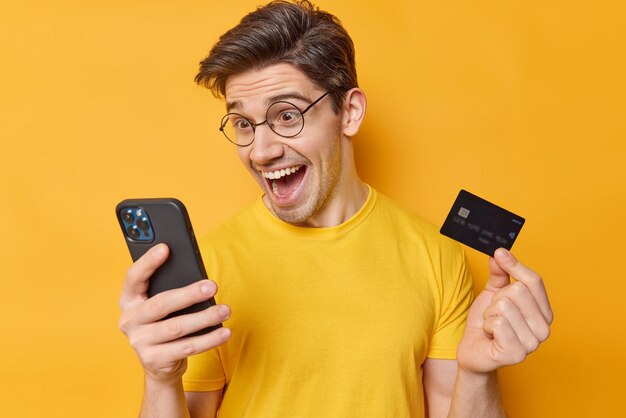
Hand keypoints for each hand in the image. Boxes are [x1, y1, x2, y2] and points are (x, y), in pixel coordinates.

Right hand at [118, 243, 230, 382]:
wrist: (160, 363)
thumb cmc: (165, 322)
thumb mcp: (163, 305)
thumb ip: (170, 289)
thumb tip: (198, 278)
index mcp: (129, 300)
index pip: (134, 277)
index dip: (148, 262)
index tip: (165, 248)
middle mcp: (129, 320)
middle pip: (160, 304)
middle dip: (189, 294)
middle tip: (212, 286)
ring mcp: (139, 342)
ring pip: (177, 328)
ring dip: (205, 318)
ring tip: (225, 310)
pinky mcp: (153, 360)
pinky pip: (186, 348)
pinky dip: (208, 339)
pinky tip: (224, 332)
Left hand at [457, 248, 552, 372]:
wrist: (473, 350)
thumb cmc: (486, 323)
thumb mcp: (492, 293)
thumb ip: (499, 273)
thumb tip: (500, 253)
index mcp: (543, 312)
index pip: (534, 281)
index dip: (515, 265)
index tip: (499, 253)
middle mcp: (543, 328)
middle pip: (518, 291)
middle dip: (496, 299)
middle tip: (494, 313)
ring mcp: (532, 343)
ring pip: (504, 306)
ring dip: (489, 314)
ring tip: (491, 326)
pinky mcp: (516, 354)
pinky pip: (496, 323)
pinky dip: (486, 326)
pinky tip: (489, 335)